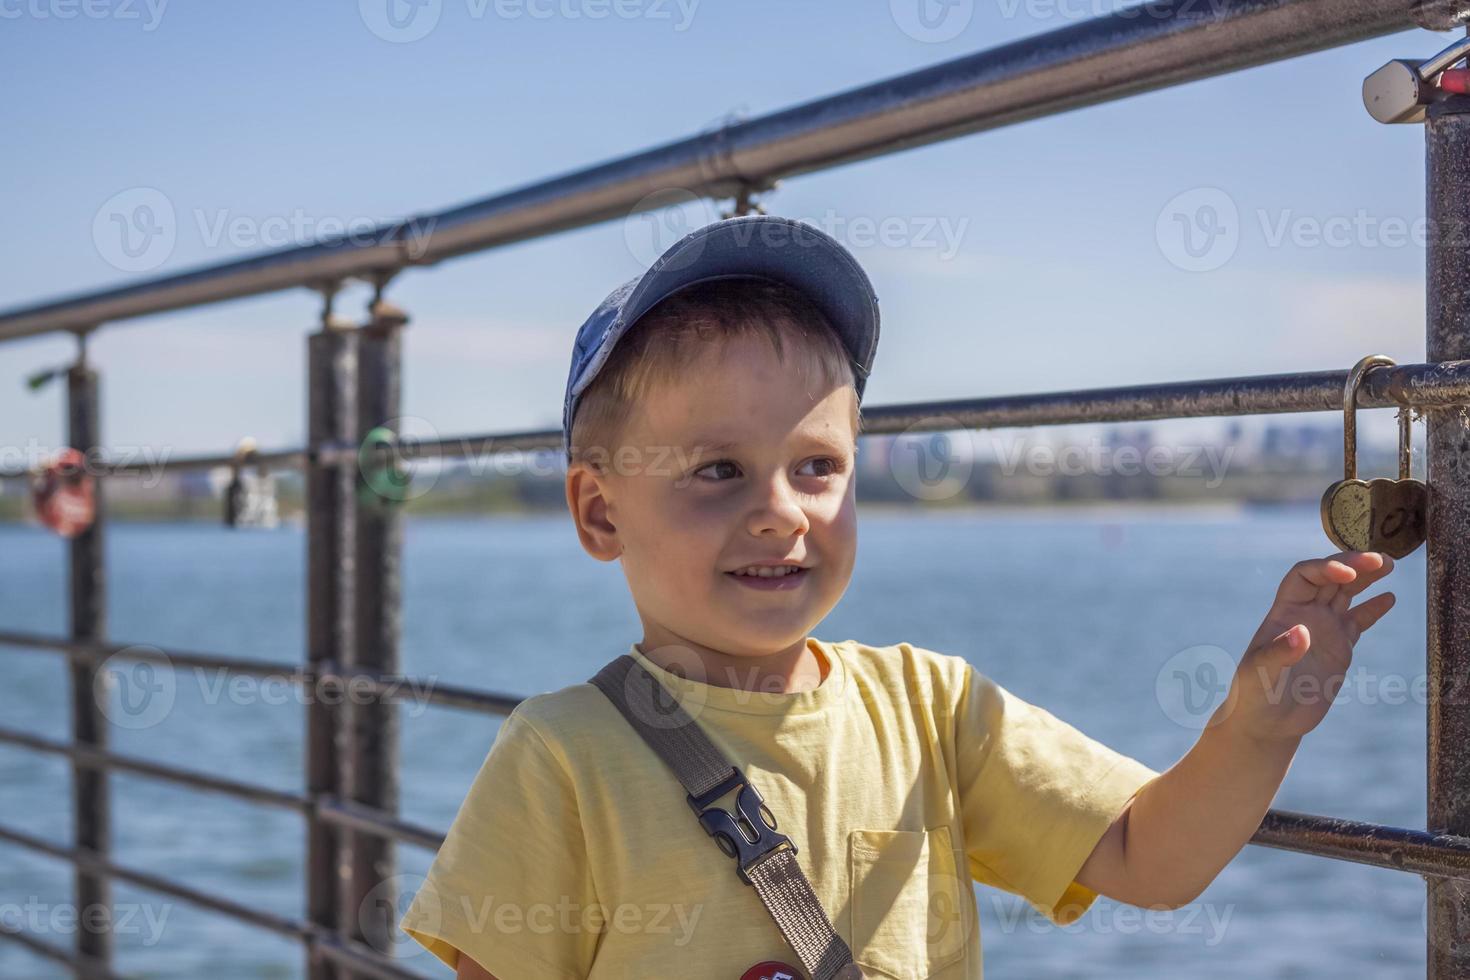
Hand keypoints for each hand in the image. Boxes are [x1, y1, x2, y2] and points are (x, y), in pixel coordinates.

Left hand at [1214, 551, 1396, 743]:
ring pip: (1346, 594)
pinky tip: (1389, 597)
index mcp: (1283, 613)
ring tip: (1390, 564)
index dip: (1325, 568)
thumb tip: (1302, 633)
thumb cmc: (1253, 695)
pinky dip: (1373, 608)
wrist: (1267, 722)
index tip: (1347, 572)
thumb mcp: (1260, 674)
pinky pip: (1358, 621)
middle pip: (1329, 578)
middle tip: (1381, 559)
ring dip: (1366, 577)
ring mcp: (1323, 630)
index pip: (1304, 576)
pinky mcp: (1339, 649)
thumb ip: (1279, 653)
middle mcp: (1304, 615)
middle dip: (1353, 564)